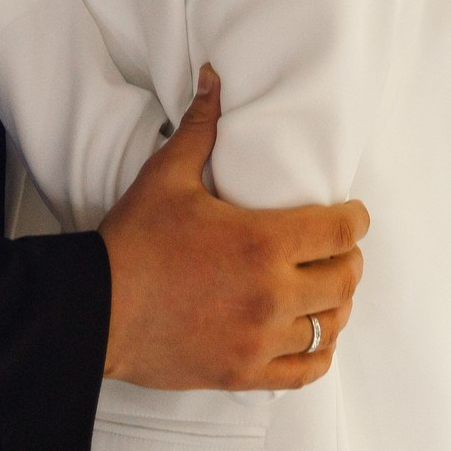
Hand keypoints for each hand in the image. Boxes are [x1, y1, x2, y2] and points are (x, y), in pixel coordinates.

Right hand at [101, 66, 368, 390]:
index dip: (356, 219)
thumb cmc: (132, 243)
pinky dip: (318, 353)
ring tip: (325, 290)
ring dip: (335, 305)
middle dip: (350, 260)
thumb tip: (214, 78)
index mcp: (262, 242)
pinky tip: (312, 336)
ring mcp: (259, 339)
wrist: (93, 310)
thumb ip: (201, 126)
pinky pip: (306, 371)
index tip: (354, 214)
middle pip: (345, 280)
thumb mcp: (167, 175)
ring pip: (330, 326)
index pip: (341, 231)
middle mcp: (271, 294)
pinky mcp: (243, 372)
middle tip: (340, 250)